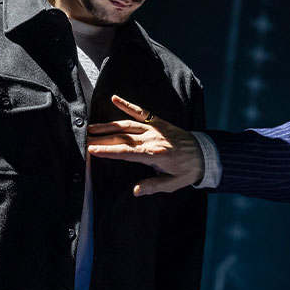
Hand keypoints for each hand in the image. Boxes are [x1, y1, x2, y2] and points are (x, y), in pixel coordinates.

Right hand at [87, 95, 204, 194]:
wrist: (205, 154)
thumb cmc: (187, 171)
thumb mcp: (172, 184)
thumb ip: (153, 187)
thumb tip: (135, 191)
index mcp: (154, 154)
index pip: (126, 152)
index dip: (108, 151)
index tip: (92, 150)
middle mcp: (152, 138)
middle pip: (122, 138)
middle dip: (101, 139)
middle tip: (84, 140)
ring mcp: (155, 128)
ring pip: (127, 125)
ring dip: (108, 126)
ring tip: (91, 128)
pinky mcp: (159, 122)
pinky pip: (142, 112)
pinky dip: (128, 105)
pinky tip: (115, 98)